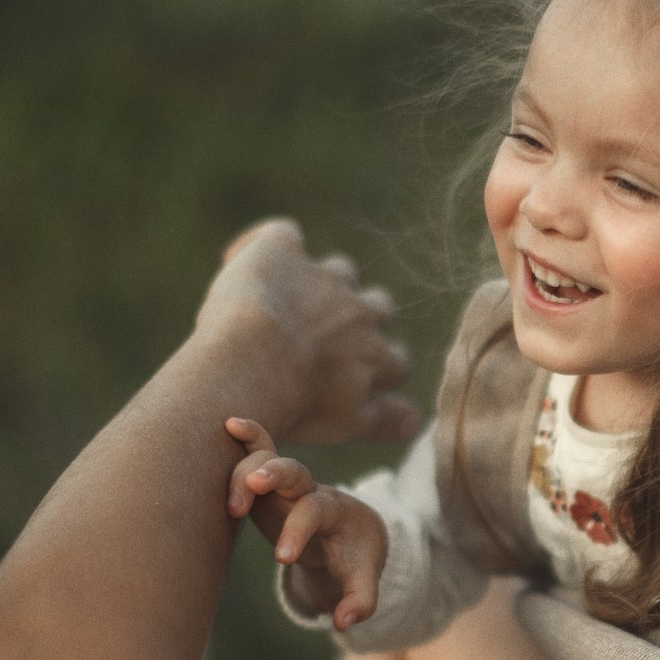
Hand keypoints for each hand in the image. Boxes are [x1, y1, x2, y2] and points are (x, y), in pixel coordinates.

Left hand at [196, 219, 419, 445]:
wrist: (255, 362)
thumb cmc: (295, 402)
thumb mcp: (348, 423)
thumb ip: (385, 419)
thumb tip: (415, 421)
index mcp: (377, 355)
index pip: (397, 361)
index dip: (378, 368)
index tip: (355, 380)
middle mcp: (361, 313)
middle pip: (379, 307)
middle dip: (360, 318)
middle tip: (326, 338)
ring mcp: (323, 279)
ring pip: (340, 271)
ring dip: (324, 281)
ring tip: (291, 301)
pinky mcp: (281, 251)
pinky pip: (283, 235)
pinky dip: (269, 246)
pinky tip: (243, 262)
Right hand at [226, 417, 387, 629]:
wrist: (354, 531)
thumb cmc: (355, 556)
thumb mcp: (363, 581)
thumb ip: (359, 601)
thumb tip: (343, 623)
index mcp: (334, 512)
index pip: (315, 513)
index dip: (299, 531)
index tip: (282, 558)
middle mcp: (309, 491)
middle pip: (294, 471)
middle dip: (274, 474)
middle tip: (252, 486)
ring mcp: (285, 484)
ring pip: (267, 459)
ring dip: (245, 470)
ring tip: (231, 505)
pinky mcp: (265, 484)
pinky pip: (257, 452)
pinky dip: (246, 437)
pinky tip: (228, 424)